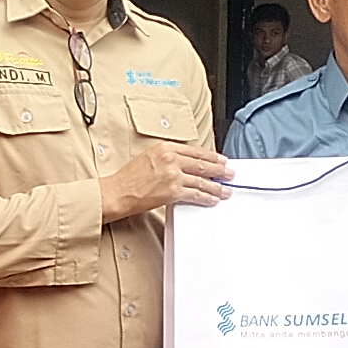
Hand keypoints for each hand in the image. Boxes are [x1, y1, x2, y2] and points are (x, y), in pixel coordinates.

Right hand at [99, 145, 232, 222]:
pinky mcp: (173, 191)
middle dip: (219, 169)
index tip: (220, 159)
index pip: (195, 151)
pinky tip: (213, 199)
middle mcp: (171, 159)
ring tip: (225, 189)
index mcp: (165, 147)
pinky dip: (207, 198)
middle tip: (229, 173)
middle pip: (202, 164)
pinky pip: (195, 194)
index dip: (211, 156)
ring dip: (217, 186)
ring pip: (202, 180)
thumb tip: (187, 163)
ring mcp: (173, 175)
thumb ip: (168, 157)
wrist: (118, 192)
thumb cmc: (129, 177)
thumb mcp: (149, 157)